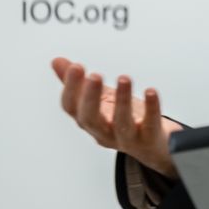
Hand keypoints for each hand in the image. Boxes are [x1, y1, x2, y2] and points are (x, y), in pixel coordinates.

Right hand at [51, 56, 182, 180]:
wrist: (151, 147)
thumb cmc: (122, 120)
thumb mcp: (100, 99)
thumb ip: (79, 82)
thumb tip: (56, 60)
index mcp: (89, 121)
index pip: (72, 108)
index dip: (71, 89)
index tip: (76, 66)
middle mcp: (104, 133)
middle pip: (91, 119)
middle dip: (90, 98)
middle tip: (94, 75)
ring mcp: (126, 138)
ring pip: (122, 123)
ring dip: (122, 100)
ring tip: (124, 78)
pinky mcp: (149, 139)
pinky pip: (150, 124)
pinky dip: (151, 108)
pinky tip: (151, 91)